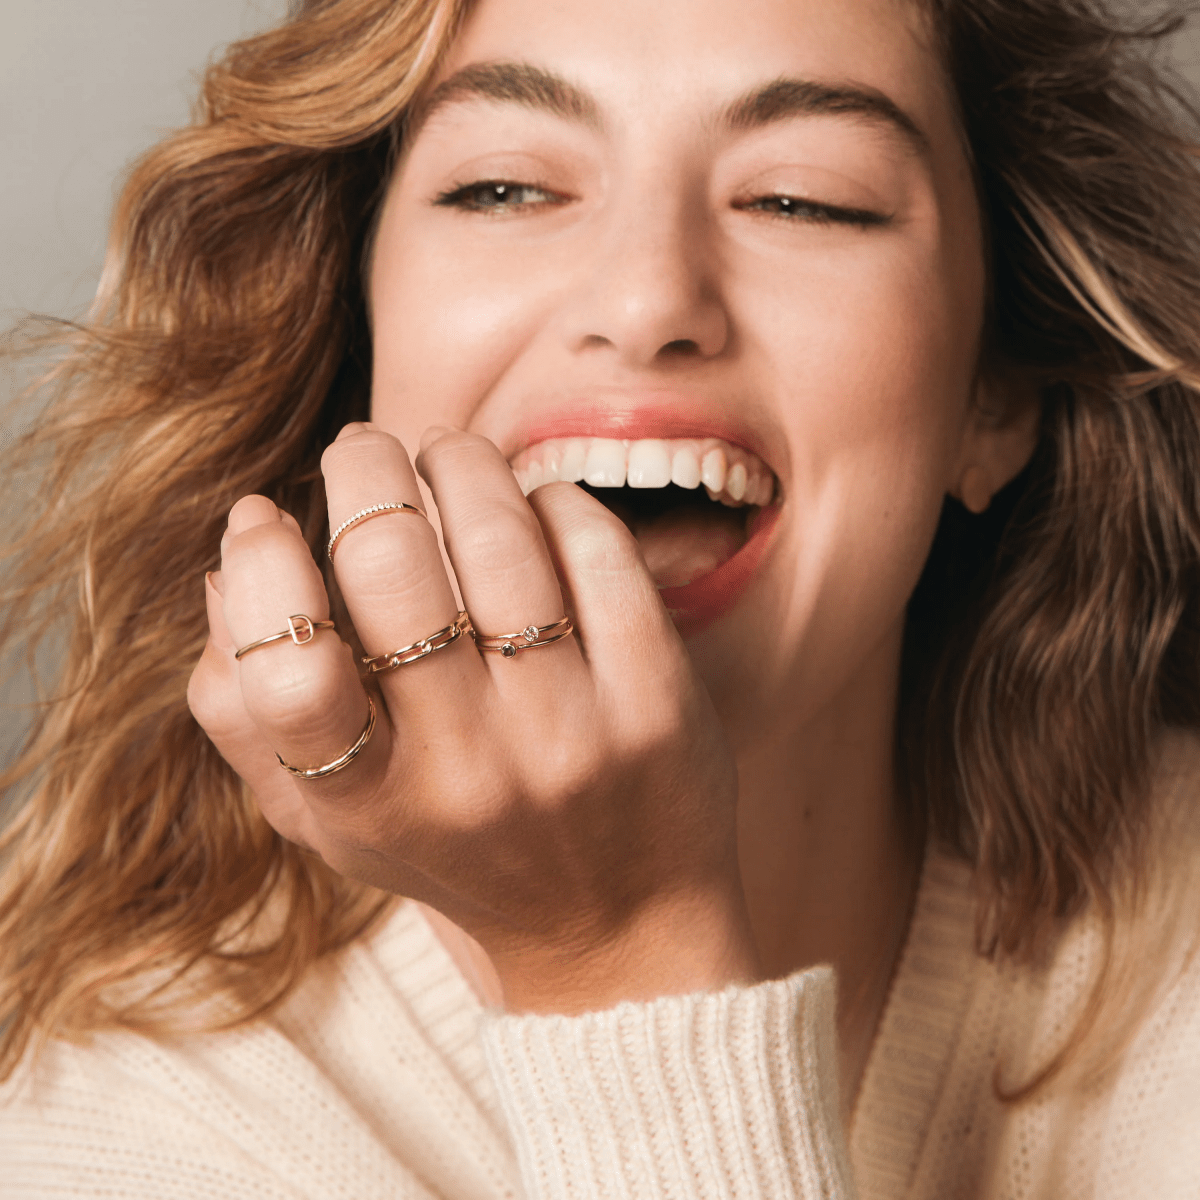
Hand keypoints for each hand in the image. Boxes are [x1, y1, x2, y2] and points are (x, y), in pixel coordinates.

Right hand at [187, 424, 760, 1012]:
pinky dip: (553, 500)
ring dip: (460, 463)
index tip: (264, 518)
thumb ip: (247, 715)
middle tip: (363, 449)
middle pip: (392, 568)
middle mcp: (468, 770)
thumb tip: (225, 571)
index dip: (259, 570)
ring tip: (445, 456)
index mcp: (368, 803)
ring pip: (499, 538)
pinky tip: (535, 505)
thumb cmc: (456, 852)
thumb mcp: (329, 820)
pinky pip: (597, 551)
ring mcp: (570, 732)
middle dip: (364, 470)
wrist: (616, 928)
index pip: (286, 673)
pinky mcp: (657, 699)